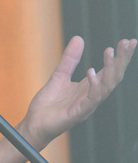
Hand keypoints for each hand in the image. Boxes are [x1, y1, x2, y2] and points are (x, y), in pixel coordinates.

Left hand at [21, 36, 136, 149]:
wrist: (34, 124)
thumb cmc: (48, 104)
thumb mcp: (59, 76)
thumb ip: (70, 59)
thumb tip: (79, 38)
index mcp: (90, 87)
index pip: (110, 70)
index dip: (120, 57)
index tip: (129, 41)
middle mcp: (92, 96)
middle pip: (113, 76)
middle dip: (121, 59)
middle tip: (127, 42)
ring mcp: (87, 105)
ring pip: (106, 87)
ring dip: (109, 69)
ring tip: (110, 51)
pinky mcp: (78, 114)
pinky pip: (91, 100)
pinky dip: (94, 86)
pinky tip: (92, 72)